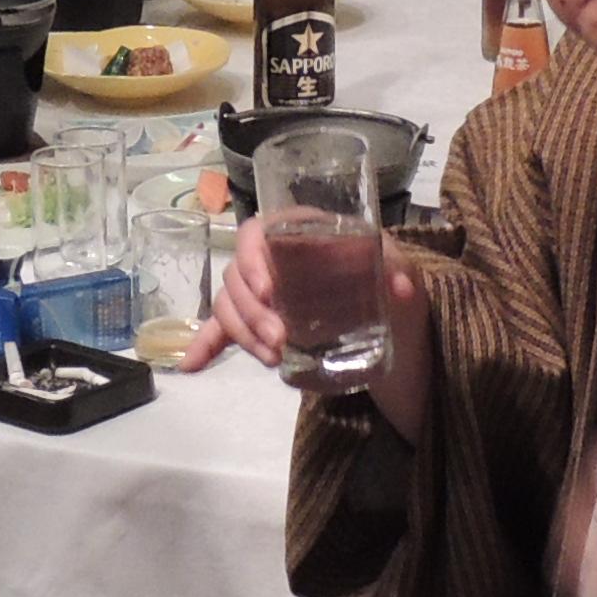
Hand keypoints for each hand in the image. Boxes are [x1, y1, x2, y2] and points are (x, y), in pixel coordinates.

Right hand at [189, 214, 436, 438]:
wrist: (400, 339)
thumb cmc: (397, 295)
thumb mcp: (405, 281)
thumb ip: (402, 278)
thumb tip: (399, 287)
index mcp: (305, 233)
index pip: (261, 231)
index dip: (253, 258)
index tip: (269, 292)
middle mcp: (278, 258)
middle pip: (239, 273)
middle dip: (252, 310)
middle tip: (280, 341)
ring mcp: (266, 294)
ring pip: (230, 303)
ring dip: (241, 332)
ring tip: (272, 359)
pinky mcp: (263, 325)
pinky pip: (223, 329)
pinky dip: (207, 345)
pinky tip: (191, 366)